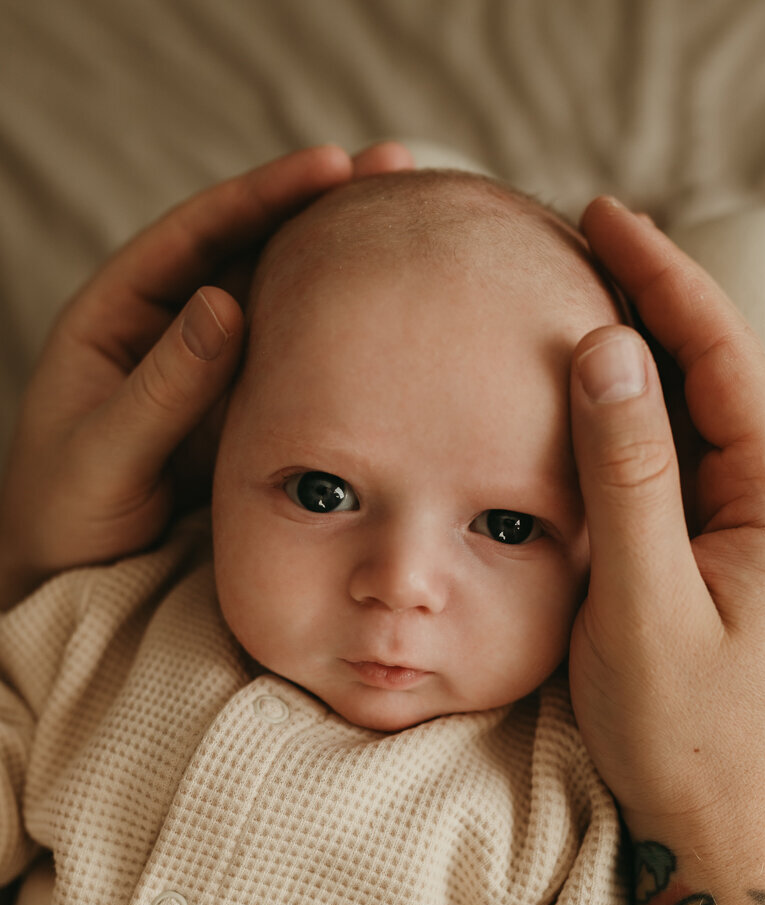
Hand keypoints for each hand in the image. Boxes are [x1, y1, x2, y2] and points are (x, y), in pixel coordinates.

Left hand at [0, 142, 412, 607]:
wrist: (69, 584)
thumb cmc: (61, 516)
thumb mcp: (102, 452)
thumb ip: (163, 385)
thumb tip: (226, 302)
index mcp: (119, 317)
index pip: (197, 235)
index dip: (263, 196)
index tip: (329, 167)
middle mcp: (173, 333)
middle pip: (252, 254)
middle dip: (318, 212)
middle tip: (394, 170)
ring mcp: (214, 375)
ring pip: (283, 309)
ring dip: (338, 273)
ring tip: (409, 232)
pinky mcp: (245, 418)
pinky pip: (295, 371)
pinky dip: (340, 348)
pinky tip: (389, 330)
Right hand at [567, 199, 764, 869]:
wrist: (726, 830)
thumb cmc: (692, 734)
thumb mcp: (646, 602)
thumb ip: (628, 475)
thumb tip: (604, 352)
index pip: (722, 357)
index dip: (665, 278)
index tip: (605, 218)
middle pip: (717, 369)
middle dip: (654, 296)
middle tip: (582, 237)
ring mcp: (749, 530)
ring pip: (699, 413)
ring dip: (645, 351)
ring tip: (582, 294)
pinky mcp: (718, 558)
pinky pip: (682, 465)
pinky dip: (639, 417)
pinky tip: (597, 400)